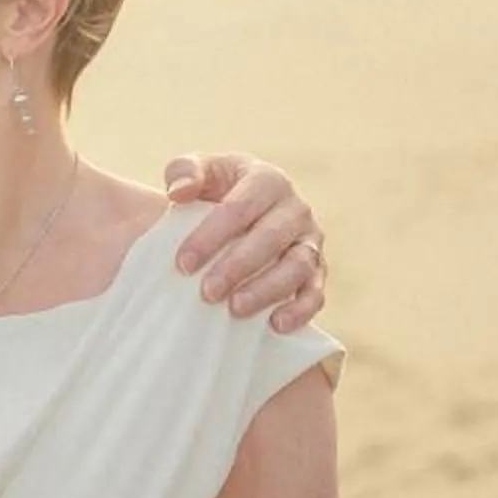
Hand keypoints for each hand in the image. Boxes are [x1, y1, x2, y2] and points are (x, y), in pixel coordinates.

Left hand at [164, 153, 326, 331]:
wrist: (248, 212)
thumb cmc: (219, 192)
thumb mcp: (202, 173)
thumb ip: (183, 171)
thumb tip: (178, 191)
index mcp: (267, 179)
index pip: (239, 208)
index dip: (210, 236)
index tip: (183, 264)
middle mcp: (296, 208)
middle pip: (269, 238)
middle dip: (237, 267)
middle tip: (207, 293)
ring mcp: (310, 241)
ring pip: (297, 266)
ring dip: (267, 289)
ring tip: (235, 310)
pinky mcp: (318, 270)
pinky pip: (316, 292)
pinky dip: (300, 309)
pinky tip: (276, 325)